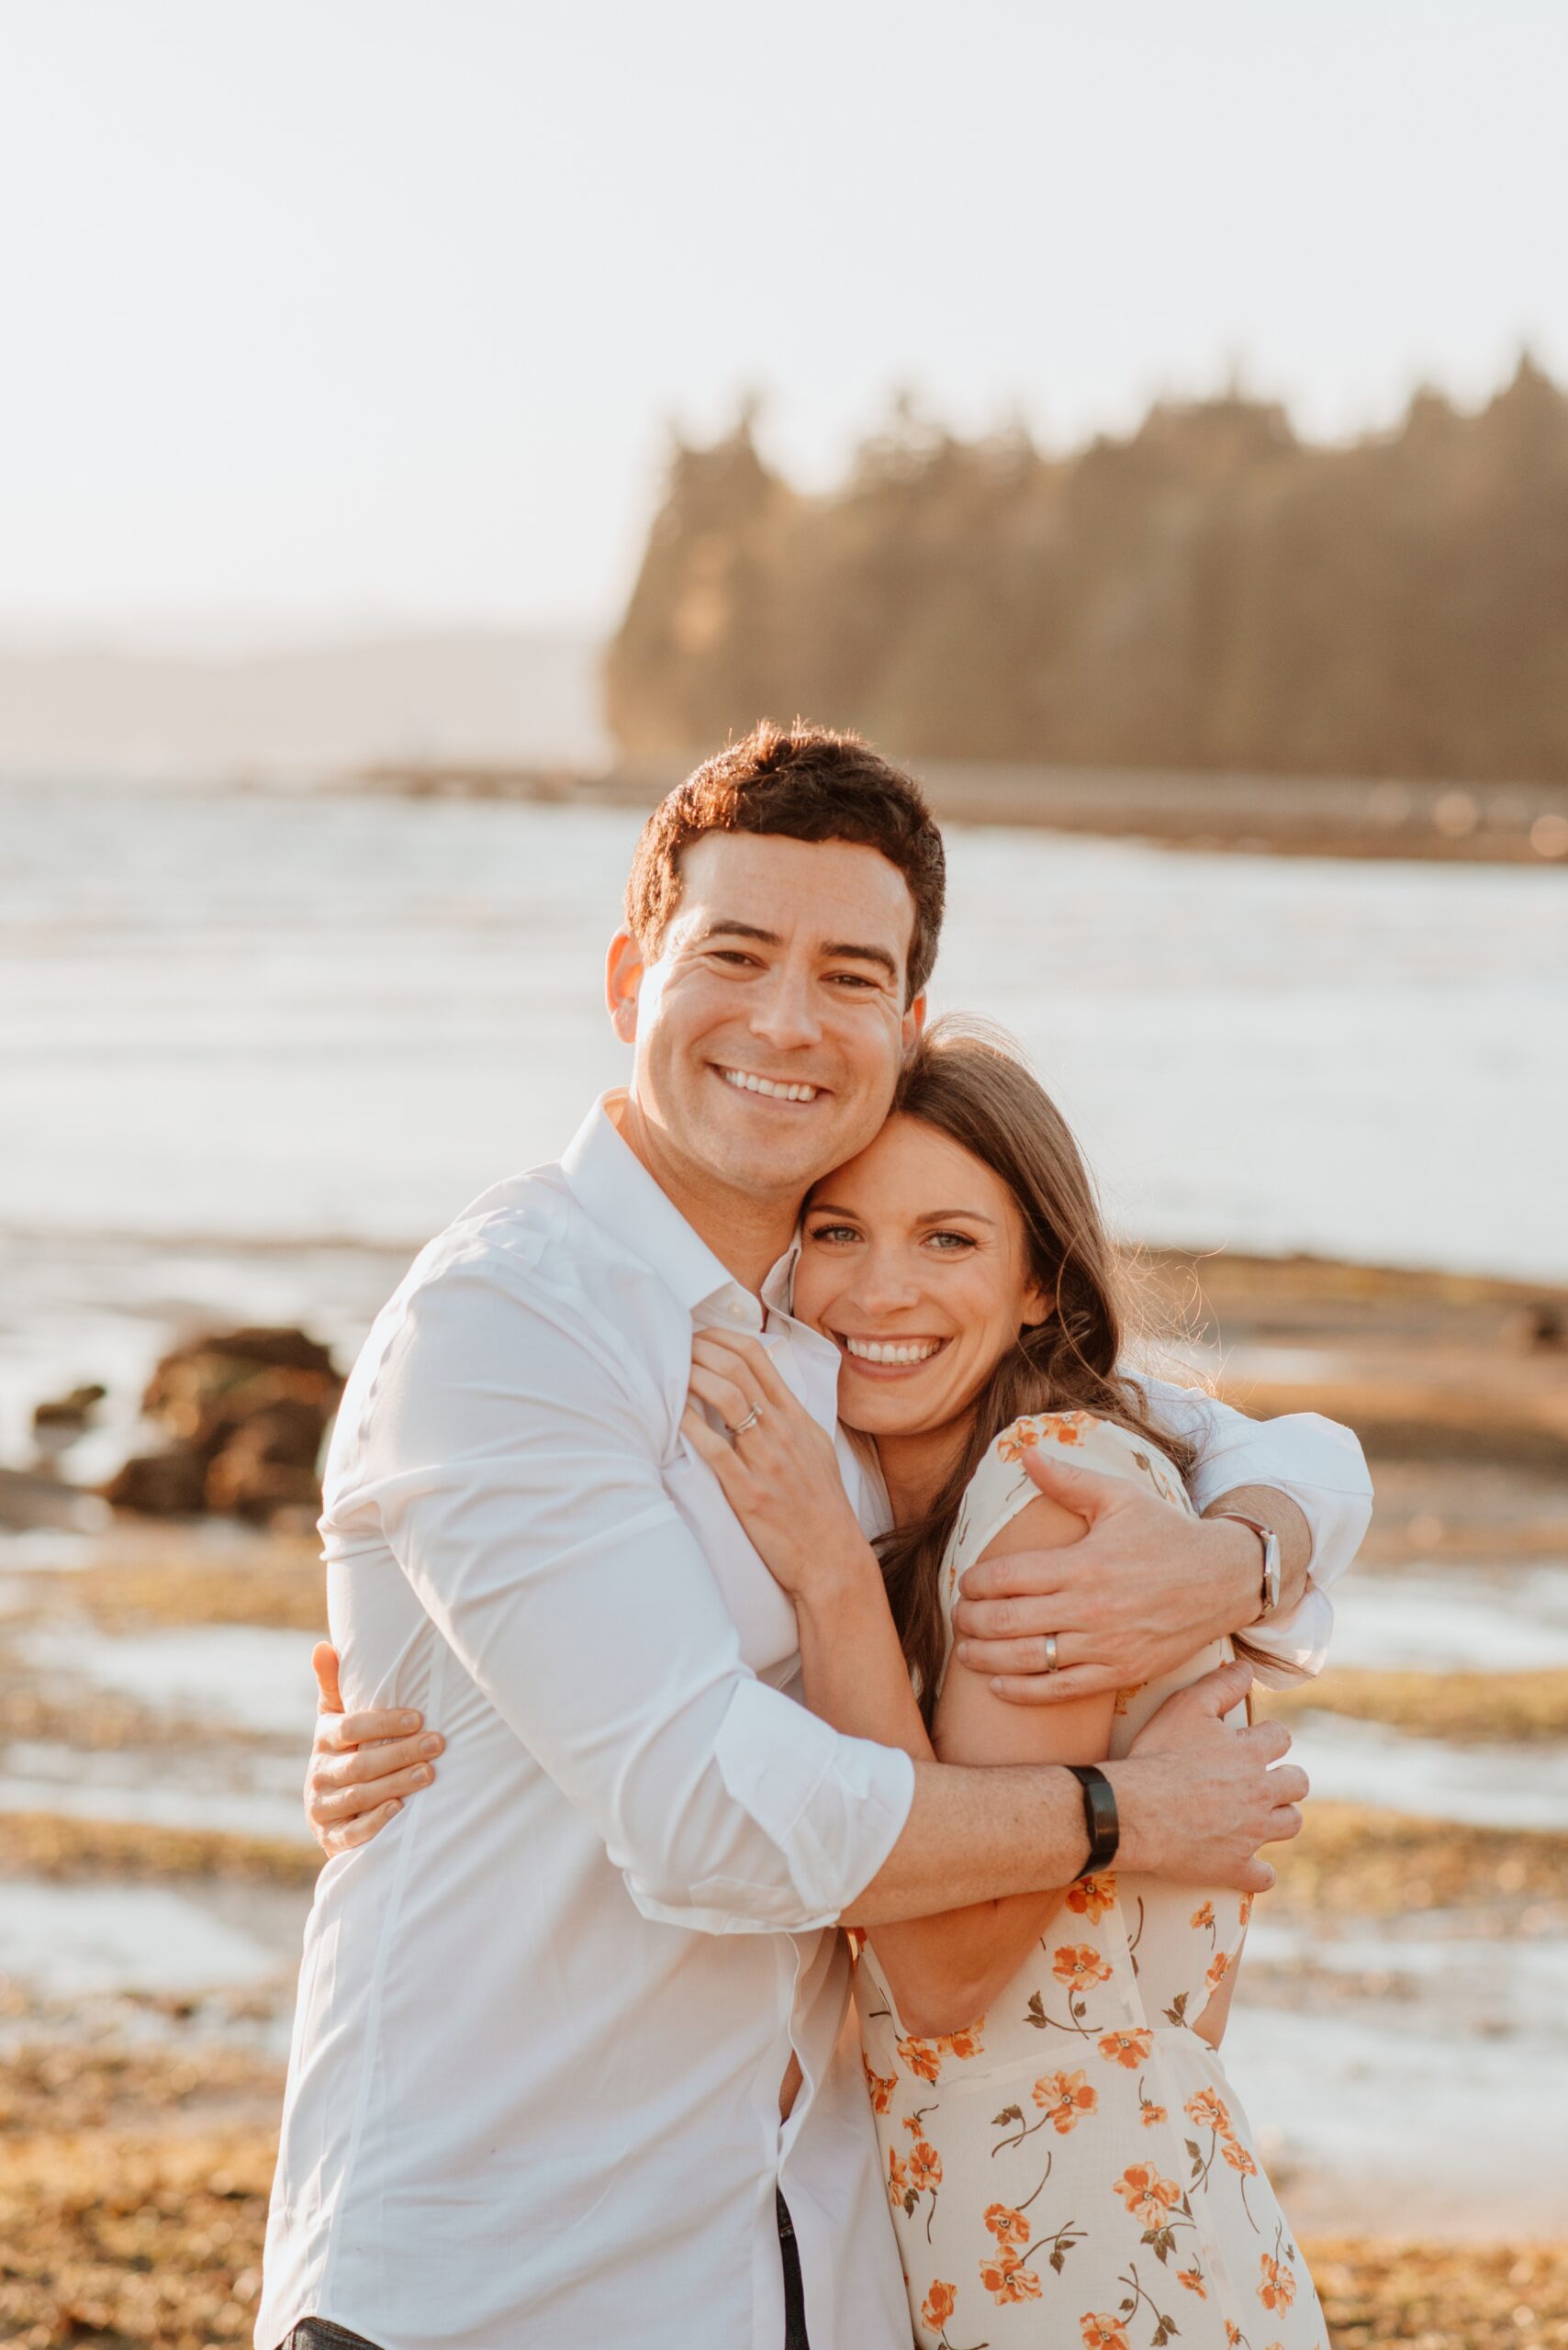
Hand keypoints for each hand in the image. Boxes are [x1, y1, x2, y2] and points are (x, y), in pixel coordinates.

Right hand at [303, 1641, 444, 1857]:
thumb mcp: (337, 1719)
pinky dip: (375, 1822)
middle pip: (359, 1763)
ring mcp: (322, 1808)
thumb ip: (334, 1684)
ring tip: (430, 1773)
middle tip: (438, 1743)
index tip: (418, 1718)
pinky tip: (400, 1809)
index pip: (349, 1729)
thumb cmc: (347, 1752)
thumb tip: (323, 1646)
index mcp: (322, 1741)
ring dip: (396, 1783)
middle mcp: (318, 1775)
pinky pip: (352, 1832)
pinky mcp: (330, 1839)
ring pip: (359, 1795)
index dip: (383, 1723)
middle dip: (400, 1753)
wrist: (333, 1812)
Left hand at [681, 1330, 874, 1601]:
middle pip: (737, 1368)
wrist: (832, 1558)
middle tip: (674, 1344)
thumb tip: (761, 1390)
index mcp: (796, 1418)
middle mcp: (782, 1432)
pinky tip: (672, 1415)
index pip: (758, 1357)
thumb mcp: (815, 1450)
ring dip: (693, 1376)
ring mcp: (767, 1460)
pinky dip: (690, 1426)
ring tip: (669, 1370)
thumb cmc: (820, 1505)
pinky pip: (715, 1449)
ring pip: (727, 1398)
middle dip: (700, 1348)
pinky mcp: (749, 1492)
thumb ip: (789, 1418)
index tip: (698, 1334)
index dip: (722, 1337)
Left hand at [951, 1449, 1253, 1702]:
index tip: (963, 1583)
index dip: (975, 1582)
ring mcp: (1105, 1645)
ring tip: (965, 1652)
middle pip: (1008, 1620)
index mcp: (1084, 1563)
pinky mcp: (1120, 1673)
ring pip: (1028, 1659)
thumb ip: (1068, 1479)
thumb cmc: (1166, 1533)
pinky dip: (1024, 1692)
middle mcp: (1090, 1608)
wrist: (1223, 1579)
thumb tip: (1025, 1451)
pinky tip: (999, 1686)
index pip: (1008, 1576)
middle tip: (957, 1617)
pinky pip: (1061, 1690)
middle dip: (972, 1620)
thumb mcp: (1119, 1498)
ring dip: (986, 1657)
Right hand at [1110, 1658, 1308, 1892]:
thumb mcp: (1186, 1706)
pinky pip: (1263, 1877)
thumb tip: (1247, 1667)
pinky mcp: (1235, 1867)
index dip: (1268, 1737)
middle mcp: (1261, 1793)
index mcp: (1251, 1754)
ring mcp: (1251, 1834)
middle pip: (1297, 1783)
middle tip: (1263, 1779)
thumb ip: (1220, 1684)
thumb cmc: (1158, 1754)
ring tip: (1260, 1816)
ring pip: (1290, 1825)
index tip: (1252, 1741)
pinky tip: (1246, 1865)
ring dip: (1280, 1818)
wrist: (1135, 1810)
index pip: (1281, 1739)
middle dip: (1286, 1778)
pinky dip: (1258, 1871)